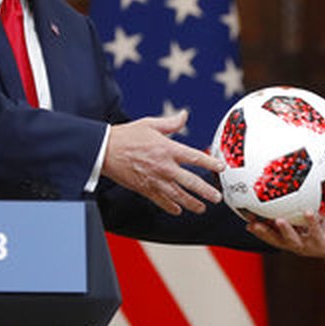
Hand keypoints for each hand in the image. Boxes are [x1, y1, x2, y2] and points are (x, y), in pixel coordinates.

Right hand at [102, 111, 224, 214]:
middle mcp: (163, 166)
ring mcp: (154, 180)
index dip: (210, 162)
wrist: (104, 150)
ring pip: (178, 196)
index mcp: (167, 149)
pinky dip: (171, 207)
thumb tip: (184, 115)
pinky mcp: (144, 189)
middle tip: (217, 197)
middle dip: (205, 191)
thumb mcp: (150, 124)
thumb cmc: (126, 135)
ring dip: (192, 203)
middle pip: (190, 181)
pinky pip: (161, 201)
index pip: (194, 157)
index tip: (221, 167)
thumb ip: (170, 123)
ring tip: (202, 207)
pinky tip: (179, 210)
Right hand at [247, 207, 324, 264]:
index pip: (270, 234)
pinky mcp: (324, 245)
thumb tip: (288, 179)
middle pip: (276, 240)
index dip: (258, 229)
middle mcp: (297, 244)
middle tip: (252, 223)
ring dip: (285, 231)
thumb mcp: (311, 213)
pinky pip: (316, 232)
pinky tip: (308, 211)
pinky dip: (311, 222)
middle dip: (264, 232)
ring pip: (294, 240)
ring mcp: (310, 246)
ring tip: (278, 219)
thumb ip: (301, 202)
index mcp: (291, 237)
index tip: (246, 220)